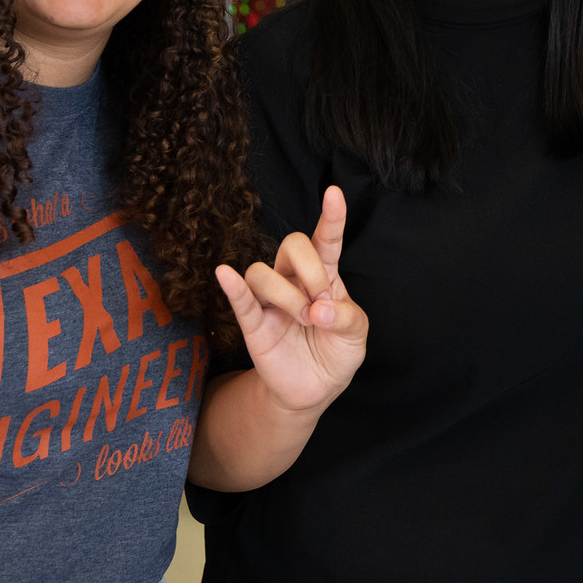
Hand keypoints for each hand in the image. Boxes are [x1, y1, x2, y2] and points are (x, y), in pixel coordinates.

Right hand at [216, 186, 368, 414]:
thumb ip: (346, 317)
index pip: (326, 239)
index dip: (332, 217)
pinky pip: (239, 299)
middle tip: (321, 304)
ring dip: (286, 294)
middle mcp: (295, 279)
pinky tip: (226, 274)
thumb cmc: (337, 352)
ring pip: (262, 272)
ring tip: (303, 319)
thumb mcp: (356, 335)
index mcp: (326, 275)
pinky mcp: (252, 322)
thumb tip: (319, 309)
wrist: (314, 390)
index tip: (334, 192)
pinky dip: (232, 286)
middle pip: (291, 244)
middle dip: (310, 271)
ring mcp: (271, 299)